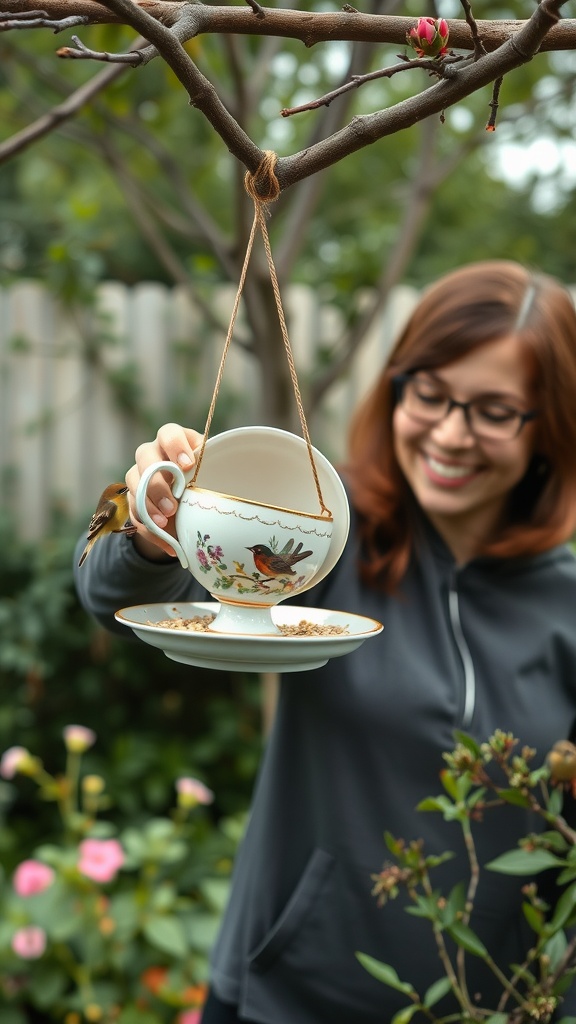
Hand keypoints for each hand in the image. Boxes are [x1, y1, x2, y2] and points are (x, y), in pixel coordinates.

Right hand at [125, 423, 202, 560]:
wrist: (187, 501)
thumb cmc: (203, 479)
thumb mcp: (211, 473)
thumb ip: (214, 471)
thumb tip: (233, 479)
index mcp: (173, 441)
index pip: (168, 433)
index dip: (175, 446)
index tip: (188, 465)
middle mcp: (152, 453)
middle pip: (144, 457)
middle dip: (157, 484)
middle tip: (172, 506)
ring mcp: (139, 474)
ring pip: (133, 484)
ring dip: (148, 506)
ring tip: (165, 523)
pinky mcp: (133, 498)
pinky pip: (134, 513)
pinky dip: (150, 530)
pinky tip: (167, 543)